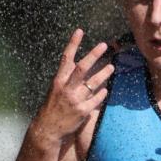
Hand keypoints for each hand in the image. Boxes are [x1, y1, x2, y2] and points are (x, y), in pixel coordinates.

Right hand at [30, 29, 113, 149]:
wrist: (48, 129)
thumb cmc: (52, 108)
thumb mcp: (55, 90)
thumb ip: (67, 78)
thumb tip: (78, 65)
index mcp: (58, 81)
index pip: (66, 59)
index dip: (73, 44)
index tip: (80, 31)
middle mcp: (66, 88)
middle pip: (82, 68)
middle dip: (93, 55)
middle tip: (103, 45)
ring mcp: (75, 100)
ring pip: (93, 82)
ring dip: (104, 73)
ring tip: (112, 66)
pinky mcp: (82, 111)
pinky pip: (96, 99)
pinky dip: (102, 93)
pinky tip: (106, 90)